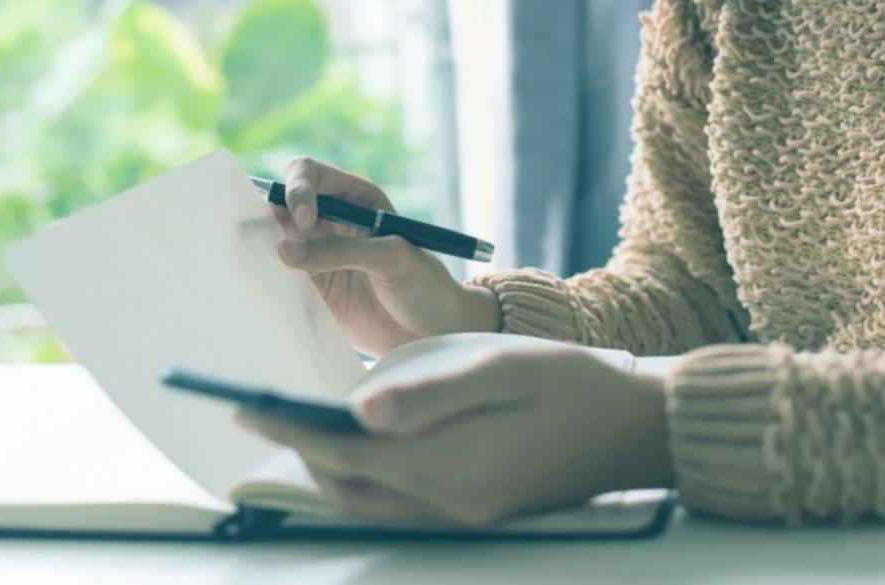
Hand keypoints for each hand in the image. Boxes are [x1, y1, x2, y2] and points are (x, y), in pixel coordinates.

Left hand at [236, 348, 673, 525]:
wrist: (641, 428)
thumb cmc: (576, 385)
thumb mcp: (504, 369)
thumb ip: (429, 393)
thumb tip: (357, 412)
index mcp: (454, 467)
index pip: (347, 456)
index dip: (290, 431)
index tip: (243, 404)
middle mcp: (454, 503)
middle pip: (351, 492)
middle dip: (302, 456)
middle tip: (265, 412)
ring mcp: (469, 514)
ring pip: (374, 505)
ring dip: (333, 472)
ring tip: (304, 426)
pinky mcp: (482, 511)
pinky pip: (404, 506)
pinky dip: (370, 481)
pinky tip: (367, 446)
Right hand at [275, 157, 500, 356]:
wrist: (433, 333)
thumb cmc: (425, 285)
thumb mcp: (394, 258)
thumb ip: (342, 251)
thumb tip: (284, 250)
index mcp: (355, 199)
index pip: (310, 175)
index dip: (299, 190)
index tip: (305, 221)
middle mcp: (330, 222)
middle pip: (281, 204)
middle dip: (266, 215)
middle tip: (262, 240)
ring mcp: (316, 256)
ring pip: (272, 240)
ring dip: (259, 248)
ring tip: (255, 264)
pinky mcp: (310, 289)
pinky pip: (277, 278)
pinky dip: (265, 281)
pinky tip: (264, 290)